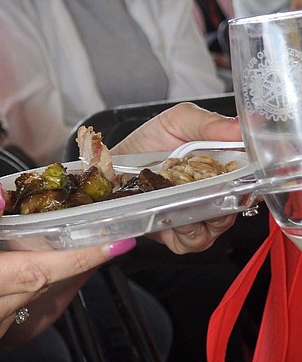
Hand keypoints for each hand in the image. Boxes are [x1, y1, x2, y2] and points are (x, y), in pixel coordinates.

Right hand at [0, 182, 134, 361]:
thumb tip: (0, 197)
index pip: (36, 269)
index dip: (81, 253)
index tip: (117, 237)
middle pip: (42, 282)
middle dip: (69, 249)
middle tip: (90, 217)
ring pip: (32, 298)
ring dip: (47, 268)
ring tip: (56, 233)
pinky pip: (17, 313)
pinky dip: (26, 286)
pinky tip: (20, 263)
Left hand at [112, 102, 240, 253]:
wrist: (111, 166)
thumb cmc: (147, 144)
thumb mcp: (178, 122)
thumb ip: (208, 123)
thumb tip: (237, 126)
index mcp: (223, 168)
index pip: (250, 177)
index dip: (250, 175)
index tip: (241, 169)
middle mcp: (215, 195)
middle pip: (237, 205)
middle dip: (225, 197)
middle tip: (208, 183)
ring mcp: (199, 217)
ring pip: (217, 225)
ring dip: (202, 212)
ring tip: (181, 195)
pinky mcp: (179, 236)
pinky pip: (193, 240)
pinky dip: (184, 228)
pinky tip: (169, 211)